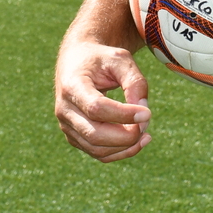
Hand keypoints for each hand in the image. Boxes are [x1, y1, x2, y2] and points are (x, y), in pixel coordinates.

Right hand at [54, 39, 151, 161]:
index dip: (123, 114)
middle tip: (147, 122)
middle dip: (126, 135)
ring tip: (147, 133)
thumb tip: (144, 112)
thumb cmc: (101, 59)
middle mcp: (65, 109)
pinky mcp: (75, 136)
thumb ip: (134, 82)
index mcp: (72, 85)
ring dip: (125, 147)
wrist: (77, 62)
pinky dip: (120, 152)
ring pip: (96, 149)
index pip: (96, 108)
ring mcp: (67, 126)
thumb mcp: (120, 59)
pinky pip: (98, 153)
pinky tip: (138, 141)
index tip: (147, 113)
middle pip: (95, 134)